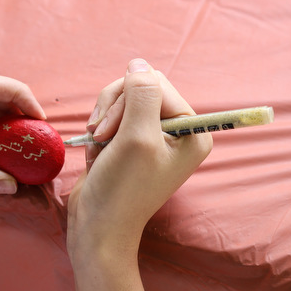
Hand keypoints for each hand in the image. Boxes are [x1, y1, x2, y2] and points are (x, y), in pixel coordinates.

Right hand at [67, 58, 211, 256]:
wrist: (98, 227)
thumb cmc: (122, 188)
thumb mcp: (136, 137)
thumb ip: (141, 94)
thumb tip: (139, 63)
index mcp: (193, 131)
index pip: (157, 84)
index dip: (128, 99)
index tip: (112, 129)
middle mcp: (178, 131)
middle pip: (140, 88)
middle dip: (114, 109)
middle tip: (102, 136)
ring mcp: (154, 137)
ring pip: (122, 100)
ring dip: (104, 121)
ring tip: (99, 147)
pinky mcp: (131, 142)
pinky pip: (112, 118)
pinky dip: (99, 133)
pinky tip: (98, 155)